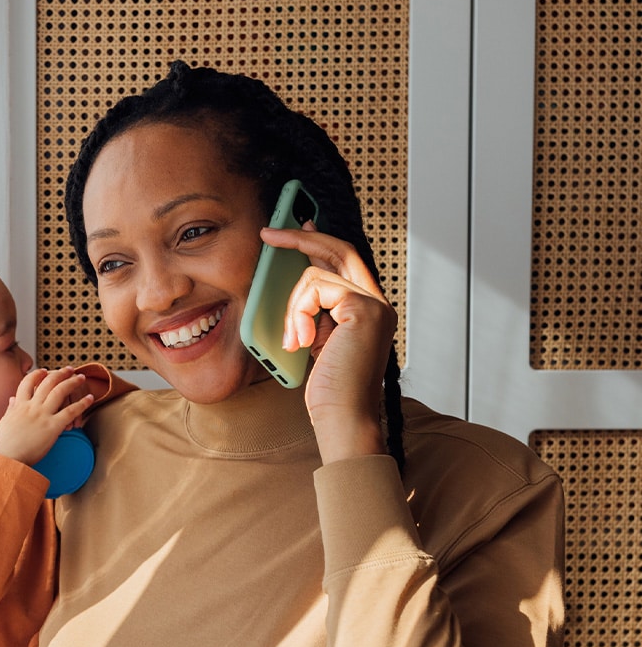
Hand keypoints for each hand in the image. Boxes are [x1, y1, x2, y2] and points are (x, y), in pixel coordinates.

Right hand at [0, 368, 94, 464]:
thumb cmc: (5, 444)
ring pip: (60, 392)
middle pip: (47, 383)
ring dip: (72, 382)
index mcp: (19, 405)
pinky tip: (90, 398)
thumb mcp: (4, 422)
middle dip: (59, 373)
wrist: (8, 458)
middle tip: (69, 369)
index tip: (45, 371)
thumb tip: (12, 399)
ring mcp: (42, 415)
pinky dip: (82, 403)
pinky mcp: (53, 427)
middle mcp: (31, 407)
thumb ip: (11, 409)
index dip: (37, 375)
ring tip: (81, 377)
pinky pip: (71, 411)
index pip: (27, 383)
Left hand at [260, 222, 397, 462]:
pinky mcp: (363, 310)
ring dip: (293, 307)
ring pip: (317, 276)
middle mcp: (377, 303)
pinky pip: (316, 290)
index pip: (344, 262)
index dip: (319, 242)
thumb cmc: (330, 392)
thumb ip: (315, 314)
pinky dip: (299, 314)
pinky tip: (302, 342)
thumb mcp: (316, 342)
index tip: (299, 227)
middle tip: (269, 233)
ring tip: (293, 340)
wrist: (344, 419)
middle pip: (339, 251)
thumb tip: (298, 287)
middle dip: (301, 238)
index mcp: (368, 310)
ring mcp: (374, 305)